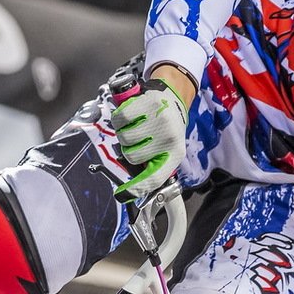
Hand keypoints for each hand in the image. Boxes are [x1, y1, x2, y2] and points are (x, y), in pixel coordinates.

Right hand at [109, 62, 192, 199]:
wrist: (172, 99)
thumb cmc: (166, 128)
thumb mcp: (167, 150)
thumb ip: (154, 167)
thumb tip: (133, 189)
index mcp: (175, 154)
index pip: (154, 178)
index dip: (136, 189)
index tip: (122, 195)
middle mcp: (169, 138)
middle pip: (132, 157)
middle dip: (130, 149)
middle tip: (139, 140)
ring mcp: (158, 120)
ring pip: (124, 139)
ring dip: (124, 134)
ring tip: (136, 127)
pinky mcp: (147, 104)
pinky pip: (120, 120)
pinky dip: (119, 120)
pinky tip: (129, 117)